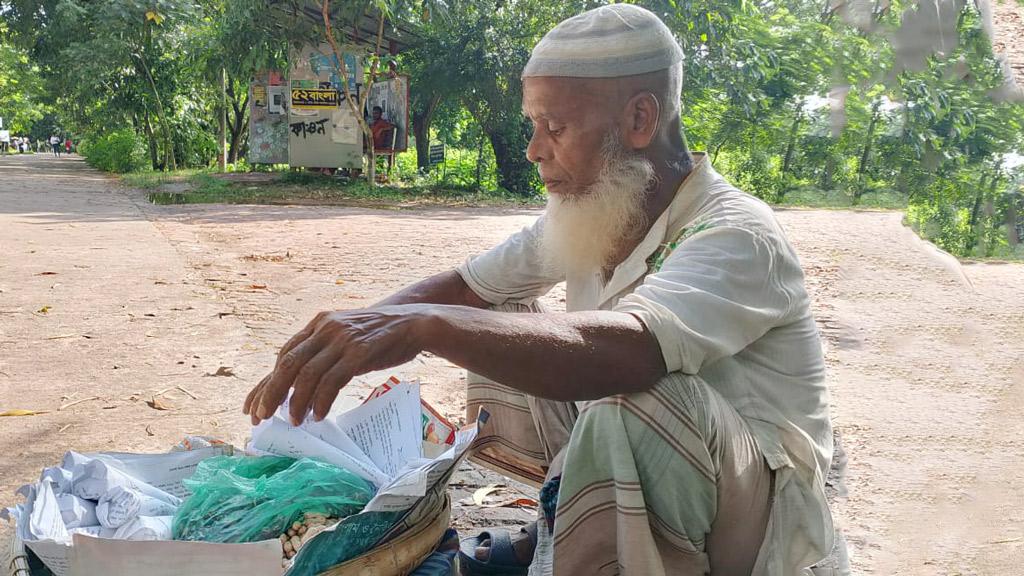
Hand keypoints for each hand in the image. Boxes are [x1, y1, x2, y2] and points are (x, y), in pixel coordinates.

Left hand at [243, 306, 429, 425]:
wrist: (413, 323)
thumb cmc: (378, 336)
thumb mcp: (345, 337)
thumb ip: (323, 352)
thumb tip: (298, 385)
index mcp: (319, 324)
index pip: (283, 355)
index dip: (266, 382)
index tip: (253, 406)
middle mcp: (326, 328)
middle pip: (288, 363)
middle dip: (271, 393)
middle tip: (261, 418)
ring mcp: (342, 339)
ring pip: (307, 374)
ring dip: (297, 401)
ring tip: (294, 422)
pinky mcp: (359, 352)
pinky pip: (332, 380)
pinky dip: (322, 400)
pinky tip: (318, 415)